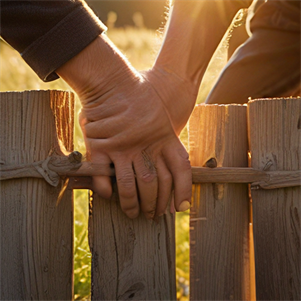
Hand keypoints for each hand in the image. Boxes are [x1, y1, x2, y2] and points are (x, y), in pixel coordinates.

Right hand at [57, 35, 191, 218]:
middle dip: (154, 204)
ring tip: (133, 213)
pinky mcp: (101, 145)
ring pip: (130, 184)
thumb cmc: (140, 96)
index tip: (181, 207)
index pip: (180, 170)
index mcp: (165, 137)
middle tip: (152, 215)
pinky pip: (103, 174)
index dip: (183, 191)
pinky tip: (108, 196)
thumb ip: (165, 137)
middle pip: (154, 184)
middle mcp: (146, 145)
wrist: (113, 81)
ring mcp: (123, 146)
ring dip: (132, 203)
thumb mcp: (162, 115)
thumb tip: (168, 161)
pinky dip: (105, 188)